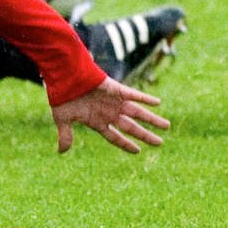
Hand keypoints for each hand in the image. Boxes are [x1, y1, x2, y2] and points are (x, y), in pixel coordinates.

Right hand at [52, 78, 169, 153]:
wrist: (64, 75)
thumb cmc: (62, 96)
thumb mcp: (63, 118)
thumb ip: (66, 135)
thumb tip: (61, 152)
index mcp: (97, 121)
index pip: (115, 136)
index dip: (126, 144)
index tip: (137, 151)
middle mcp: (109, 113)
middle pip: (131, 127)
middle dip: (145, 135)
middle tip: (160, 143)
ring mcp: (114, 101)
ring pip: (137, 113)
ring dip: (152, 119)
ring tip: (167, 126)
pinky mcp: (116, 89)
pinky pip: (134, 95)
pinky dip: (145, 98)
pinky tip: (158, 103)